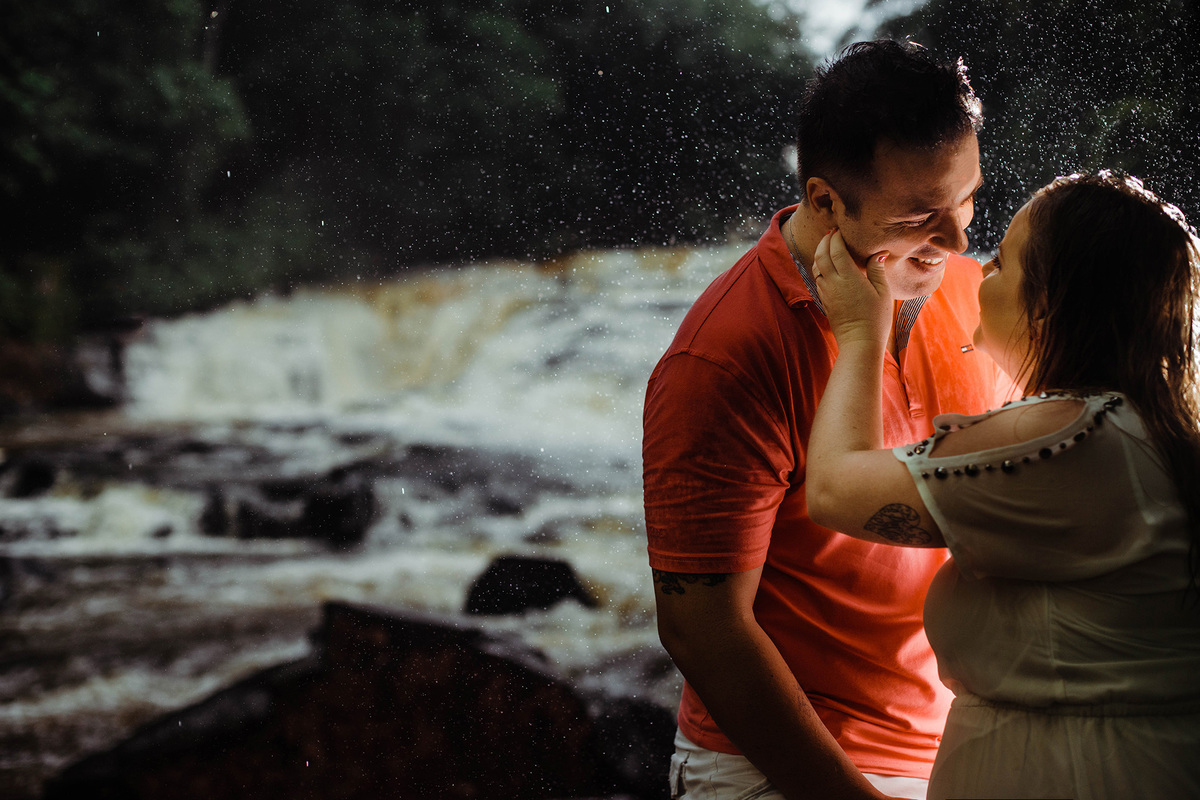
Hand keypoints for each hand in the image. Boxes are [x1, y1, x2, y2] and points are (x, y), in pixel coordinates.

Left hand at [813, 230, 890, 346]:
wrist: (859, 342)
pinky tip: (826, 266)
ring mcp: (826, 292)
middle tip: (830, 233)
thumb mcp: (883, 292)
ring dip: (819, 254)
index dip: (835, 238)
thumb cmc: (876, 319)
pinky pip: (817, 279)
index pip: (836, 250)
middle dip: (824, 242)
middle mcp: (833, 283)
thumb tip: (879, 252)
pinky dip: (819, 267)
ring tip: (826, 246)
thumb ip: (878, 270)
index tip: (839, 230)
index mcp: (849, 277)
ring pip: (816, 267)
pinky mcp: (824, 301)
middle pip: (821, 255)